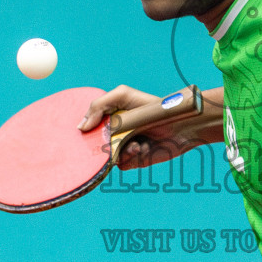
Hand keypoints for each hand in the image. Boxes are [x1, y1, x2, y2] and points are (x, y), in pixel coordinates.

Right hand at [77, 85, 219, 169]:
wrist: (181, 125)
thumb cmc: (152, 107)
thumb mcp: (123, 96)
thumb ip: (98, 106)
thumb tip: (80, 127)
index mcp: (108, 119)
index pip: (87, 128)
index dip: (83, 132)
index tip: (83, 133)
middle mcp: (114, 135)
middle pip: (93, 147)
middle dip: (101, 145)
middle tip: (113, 139)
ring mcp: (123, 148)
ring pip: (108, 158)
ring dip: (121, 151)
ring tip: (136, 143)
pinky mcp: (135, 160)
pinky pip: (123, 165)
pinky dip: (132, 157)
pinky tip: (144, 147)